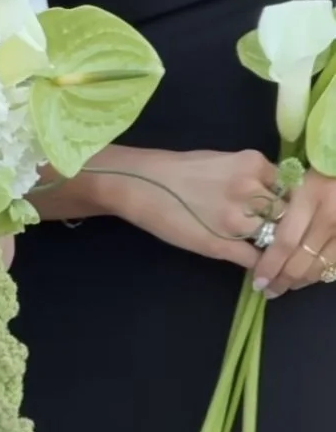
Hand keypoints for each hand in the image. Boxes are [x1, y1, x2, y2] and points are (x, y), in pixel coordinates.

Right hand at [107, 148, 279, 266]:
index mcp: (253, 163)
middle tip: (277, 235)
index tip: (279, 210)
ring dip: (272, 248)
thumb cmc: (179, 170)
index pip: (288, 185)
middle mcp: (250, 189)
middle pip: (285, 212)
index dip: (285, 201)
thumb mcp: (225, 161)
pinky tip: (258, 270)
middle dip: (282, 224)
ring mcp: (237, 219)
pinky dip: (259, 266)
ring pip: (274, 238)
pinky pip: (254, 258)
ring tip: (269, 255)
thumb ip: (250, 175)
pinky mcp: (221, 245)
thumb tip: (268, 192)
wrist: (144, 185)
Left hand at [252, 170, 335, 296]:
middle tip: (270, 291)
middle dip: (282, 281)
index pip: (284, 242)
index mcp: (309, 197)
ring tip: (287, 286)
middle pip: (300, 260)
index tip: (258, 282)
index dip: (269, 266)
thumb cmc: (322, 170)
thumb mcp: (299, 180)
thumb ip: (281, 207)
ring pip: (319, 267)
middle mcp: (329, 215)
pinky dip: (321, 273)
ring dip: (300, 281)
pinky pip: (335, 264)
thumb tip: (260, 242)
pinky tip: (309, 276)